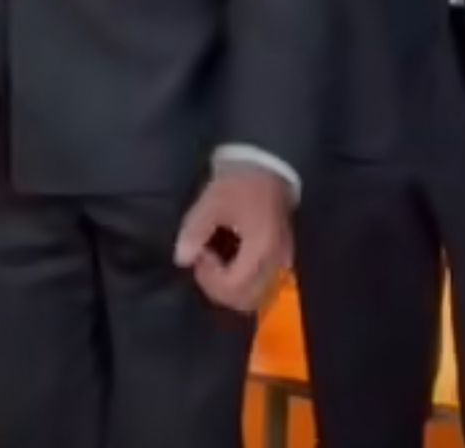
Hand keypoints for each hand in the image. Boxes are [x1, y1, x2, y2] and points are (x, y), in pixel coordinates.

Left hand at [173, 163, 294, 313]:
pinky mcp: (281, 257)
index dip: (210, 279)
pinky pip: (262, 284)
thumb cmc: (239, 182)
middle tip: (204, 262)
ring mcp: (282, 261)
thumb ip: (194, 232)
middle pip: (246, 299)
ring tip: (216, 261)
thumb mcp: (212, 202)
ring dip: (231, 289)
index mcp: (261, 249)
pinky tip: (229, 261)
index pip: (234, 287)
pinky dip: (243, 282)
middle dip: (219, 288)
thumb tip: (182, 258)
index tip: (200, 254)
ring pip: (256, 296)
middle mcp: (276, 262)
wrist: (266, 164)